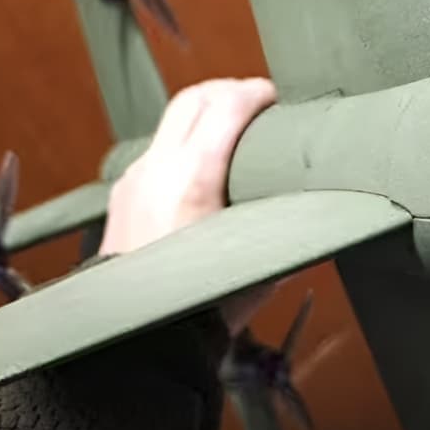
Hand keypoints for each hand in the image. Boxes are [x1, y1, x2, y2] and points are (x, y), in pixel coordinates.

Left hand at [97, 77, 277, 332]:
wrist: (137, 337)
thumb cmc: (203, 306)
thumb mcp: (257, 260)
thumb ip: (276, 218)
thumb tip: (305, 200)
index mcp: (193, 179)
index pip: (228, 106)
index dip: (257, 93)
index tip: (276, 97)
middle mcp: (159, 169)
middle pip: (195, 98)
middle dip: (229, 91)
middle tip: (258, 102)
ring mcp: (136, 177)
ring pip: (172, 119)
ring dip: (206, 113)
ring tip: (234, 128)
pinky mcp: (124, 191)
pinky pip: (158, 148)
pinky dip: (185, 141)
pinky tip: (205, 163)